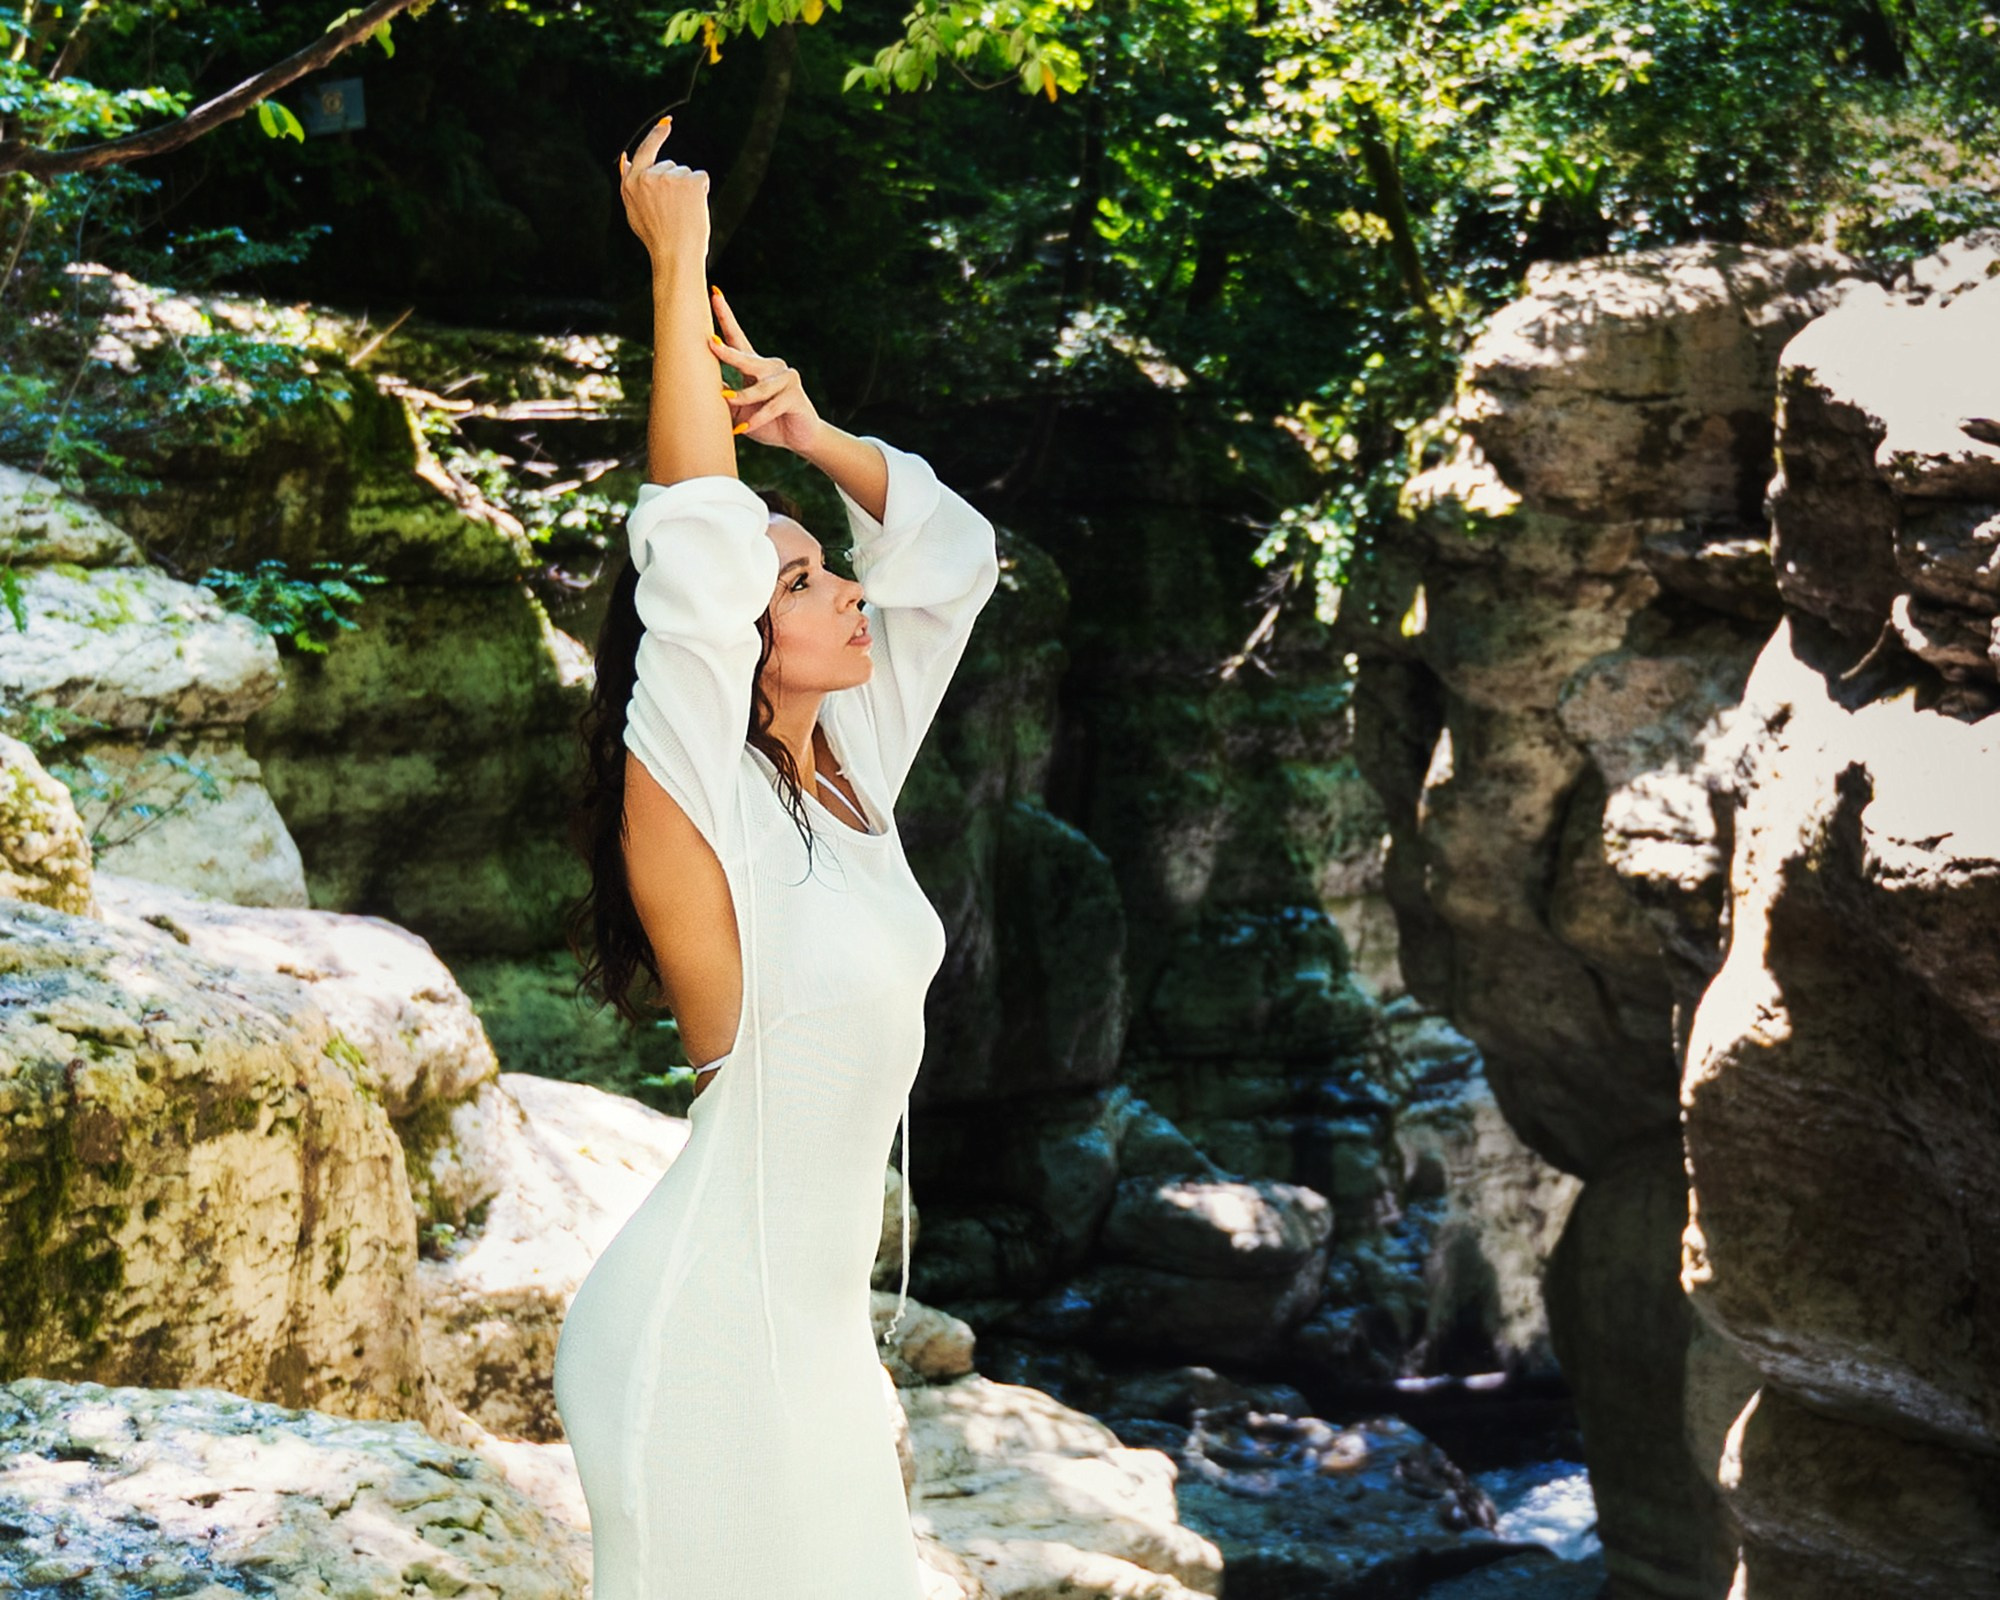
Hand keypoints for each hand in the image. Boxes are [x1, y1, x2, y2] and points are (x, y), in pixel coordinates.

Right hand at [617, 118, 708, 264]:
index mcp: (632, 183)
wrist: (675, 254)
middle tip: (675, 211)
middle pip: (670, 166)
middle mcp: (648, 176)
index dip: (656, 135)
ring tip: (683, 213)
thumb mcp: (634, 211)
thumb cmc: (657, 238)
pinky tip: (694, 208)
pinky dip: (702, 191)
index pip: (645, 151)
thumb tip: (626, 158)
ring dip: (690, 189)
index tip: (666, 124)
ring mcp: (669, 177)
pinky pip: (701, 178)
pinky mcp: (690, 181)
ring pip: (687, 173)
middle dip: (677, 183)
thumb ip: (629, 184)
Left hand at [709, 286, 824, 454]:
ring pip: (758, 387)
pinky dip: (757, 418)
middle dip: (727, 353)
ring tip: (726, 402)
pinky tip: (743, 428)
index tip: (714, 294)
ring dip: (742, 397)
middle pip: (745, 358)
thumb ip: (724, 394)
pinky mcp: (795, 395)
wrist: (798, 437)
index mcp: (755, 366)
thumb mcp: (739, 409)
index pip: (737, 338)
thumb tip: (696, 380)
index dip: (726, 316)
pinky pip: (771, 406)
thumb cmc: (766, 422)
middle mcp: (771, 367)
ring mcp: (785, 378)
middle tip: (711, 344)